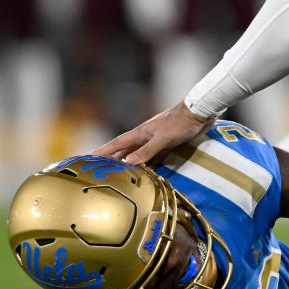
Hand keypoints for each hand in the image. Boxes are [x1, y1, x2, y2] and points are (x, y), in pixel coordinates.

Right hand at [96, 101, 213, 165]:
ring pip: (138, 155)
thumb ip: (147, 150)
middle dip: (112, 160)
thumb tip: (128, 162)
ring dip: (129, 165)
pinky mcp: (167, 144)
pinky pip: (152, 158)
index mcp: (140, 133)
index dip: (102, 152)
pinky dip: (147, 166)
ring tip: (119, 176)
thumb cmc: (181, 122)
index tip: (87, 158)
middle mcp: (145, 137)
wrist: (200, 112)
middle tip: (99, 171)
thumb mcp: (163, 138)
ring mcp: (156, 140)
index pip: (116, 144)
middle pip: (124, 151)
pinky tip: (145, 173)